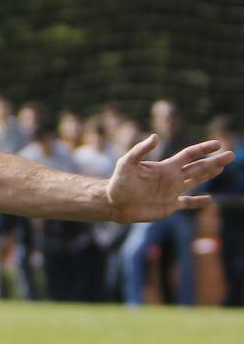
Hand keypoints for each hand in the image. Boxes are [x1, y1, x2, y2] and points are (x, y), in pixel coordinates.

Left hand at [106, 134, 232, 221]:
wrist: (112, 203)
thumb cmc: (118, 182)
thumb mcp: (126, 163)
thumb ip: (140, 150)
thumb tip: (154, 136)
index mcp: (165, 167)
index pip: (189, 155)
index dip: (203, 149)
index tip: (217, 144)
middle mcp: (171, 178)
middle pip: (198, 167)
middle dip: (214, 161)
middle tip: (231, 155)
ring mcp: (171, 192)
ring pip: (195, 181)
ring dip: (209, 175)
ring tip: (222, 168)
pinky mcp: (168, 206)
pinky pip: (186, 203)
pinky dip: (197, 202)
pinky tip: (209, 200)